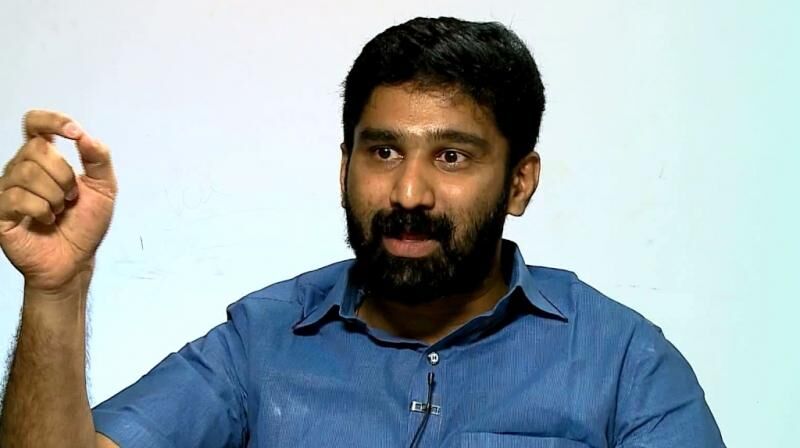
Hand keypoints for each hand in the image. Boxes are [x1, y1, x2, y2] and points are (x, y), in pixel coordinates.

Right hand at [0, 110, 116, 291]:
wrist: (76, 260)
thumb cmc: (85, 224)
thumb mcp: (104, 188)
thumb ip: (99, 158)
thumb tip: (85, 135)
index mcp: (45, 159)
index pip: (35, 124)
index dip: (52, 121)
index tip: (74, 133)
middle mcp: (22, 169)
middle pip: (37, 149)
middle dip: (64, 175)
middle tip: (71, 197)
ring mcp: (8, 189)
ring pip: (27, 172)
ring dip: (55, 195)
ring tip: (59, 211)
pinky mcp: (0, 212)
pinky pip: (18, 198)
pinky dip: (42, 210)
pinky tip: (47, 220)